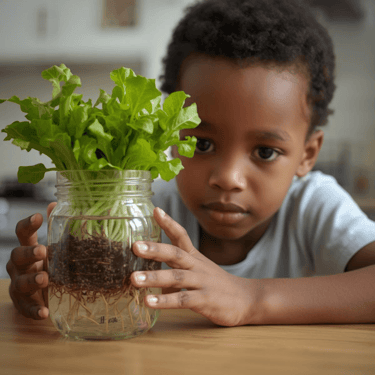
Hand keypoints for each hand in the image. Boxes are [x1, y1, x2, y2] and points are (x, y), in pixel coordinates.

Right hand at [6, 202, 56, 319]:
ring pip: (19, 282)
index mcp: (28, 249)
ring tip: (45, 279)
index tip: (38, 217)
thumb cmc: (48, 265)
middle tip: (43, 251)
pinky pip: (26, 308)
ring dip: (31, 280)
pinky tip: (44, 312)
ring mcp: (19, 285)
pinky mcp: (23, 304)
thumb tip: (55, 203)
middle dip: (28, 253)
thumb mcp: (54, 247)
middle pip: (17, 256)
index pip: (23, 234)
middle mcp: (20, 266)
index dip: (28, 225)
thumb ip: (54, 227)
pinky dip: (35, 310)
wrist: (43, 294)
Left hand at [131, 207, 253, 326]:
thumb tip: (151, 271)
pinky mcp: (205, 300)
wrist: (247, 299)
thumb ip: (176, 268)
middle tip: (135, 246)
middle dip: (155, 249)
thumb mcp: (198, 270)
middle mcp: (197, 266)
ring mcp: (202, 282)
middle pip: (176, 253)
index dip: (169, 223)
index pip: (181, 236)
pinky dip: (165, 301)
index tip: (155, 210)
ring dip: (154, 277)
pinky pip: (183, 300)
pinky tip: (149, 302)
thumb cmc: (217, 284)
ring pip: (176, 277)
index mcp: (195, 257)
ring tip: (133, 279)